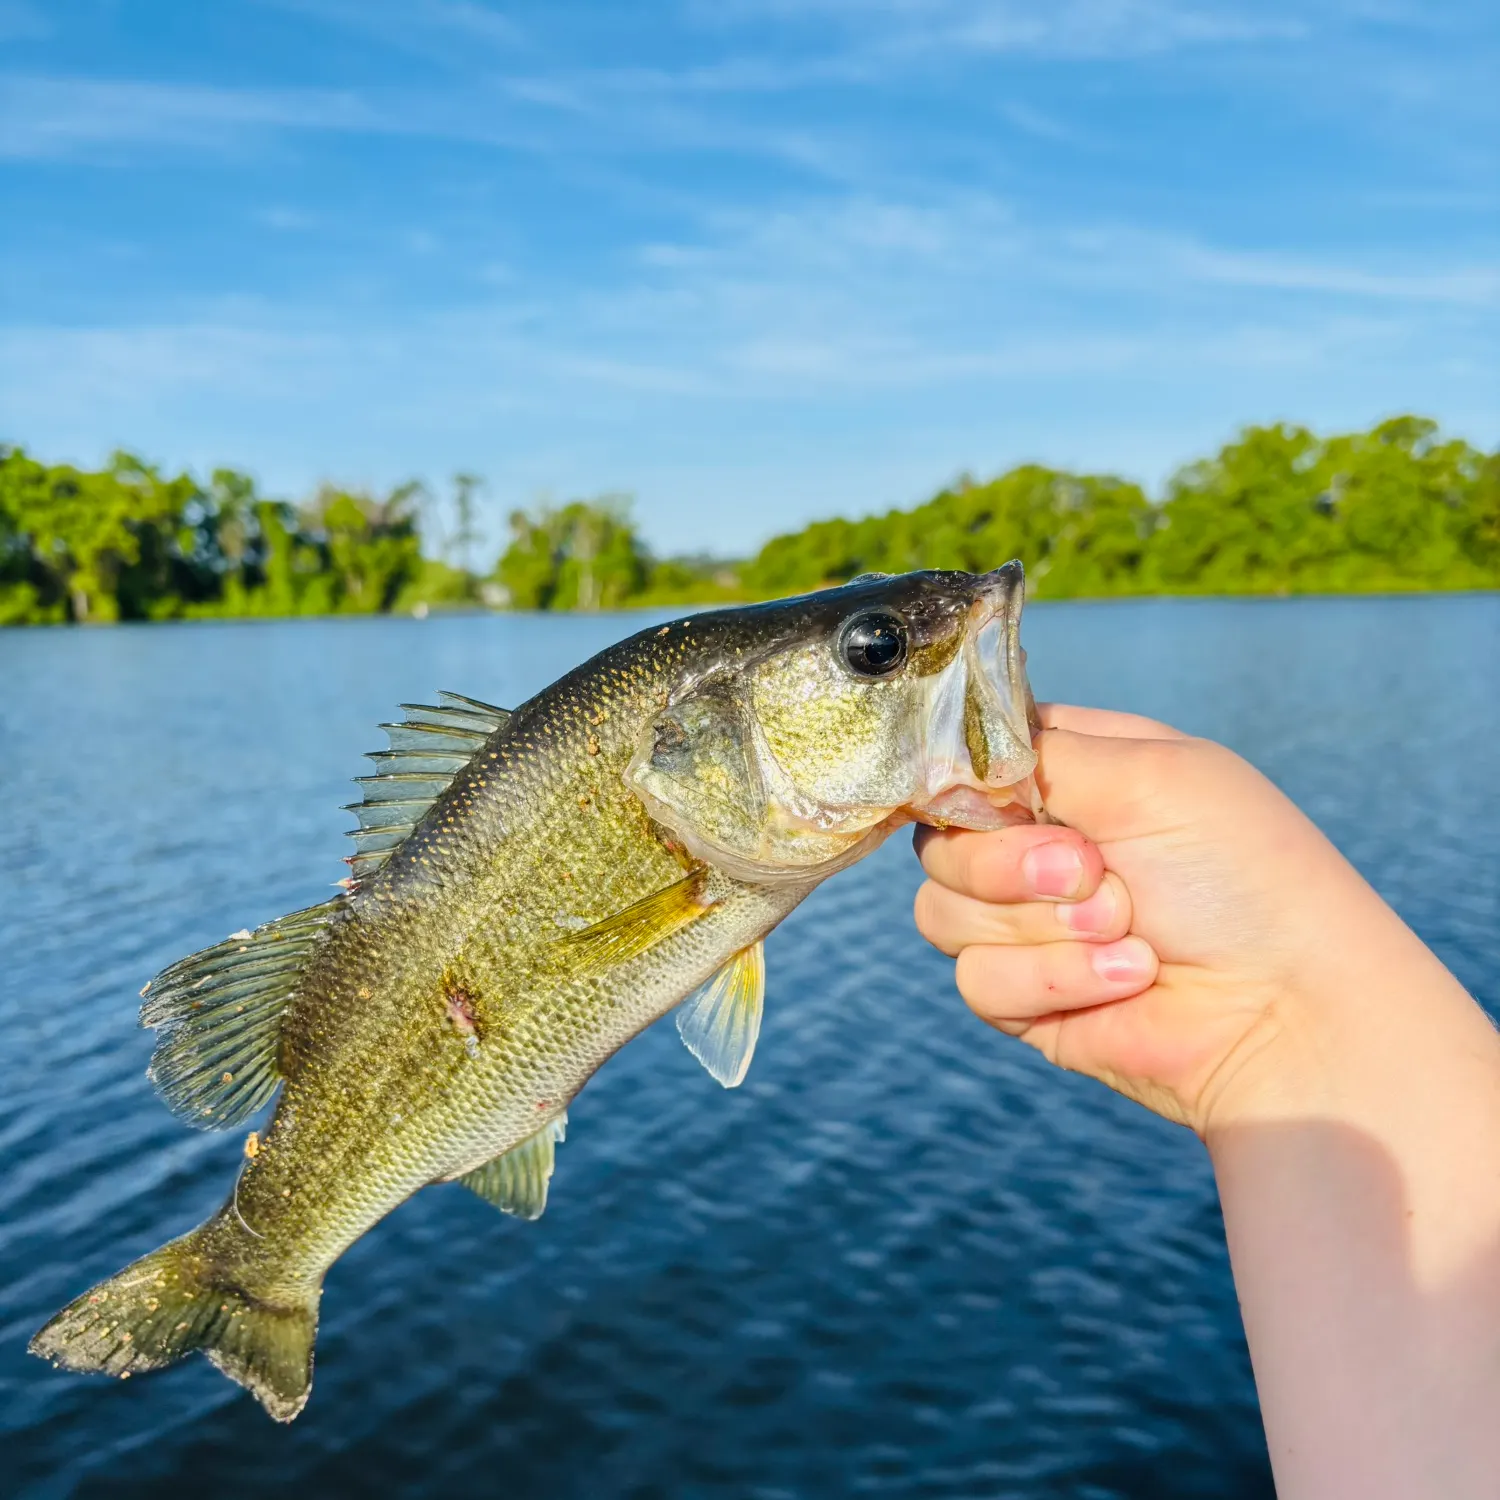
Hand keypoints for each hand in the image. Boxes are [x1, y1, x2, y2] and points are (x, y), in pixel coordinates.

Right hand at [913, 704, 1441, 1136]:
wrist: (1288, 1012)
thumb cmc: (1243, 876)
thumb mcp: (1151, 773)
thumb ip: (1035, 751)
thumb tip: (945, 761)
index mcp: (1071, 777)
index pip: (969, 760)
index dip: (966, 779)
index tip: (1001, 797)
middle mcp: (1039, 846)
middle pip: (940, 839)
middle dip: (1009, 862)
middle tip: (1095, 872)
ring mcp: (1029, 926)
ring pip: (942, 912)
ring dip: (1041, 927)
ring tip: (1129, 933)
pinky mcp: (1027, 999)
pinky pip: (976, 981)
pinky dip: (1054, 980)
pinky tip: (1127, 982)